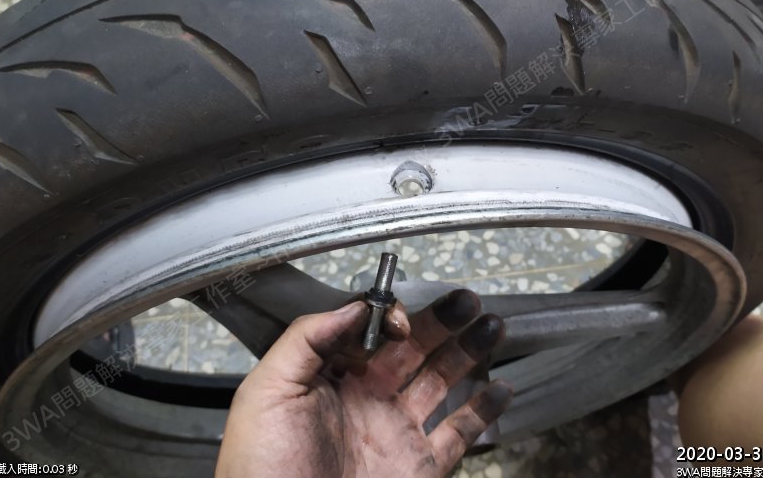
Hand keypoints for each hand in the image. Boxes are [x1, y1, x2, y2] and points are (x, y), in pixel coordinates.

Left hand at [215, 289, 511, 477]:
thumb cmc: (262, 469)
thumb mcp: (268, 391)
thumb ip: (307, 339)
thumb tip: (355, 307)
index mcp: (329, 378)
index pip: (369, 332)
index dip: (390, 317)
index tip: (401, 319)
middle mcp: (366, 399)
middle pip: (413, 349)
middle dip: (441, 321)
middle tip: (466, 300)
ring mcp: (396, 431)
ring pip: (441, 381)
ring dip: (468, 352)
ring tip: (491, 325)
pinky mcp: (420, 465)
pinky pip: (459, 433)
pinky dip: (484, 410)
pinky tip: (501, 388)